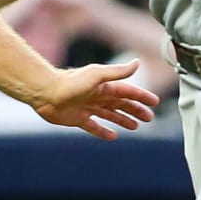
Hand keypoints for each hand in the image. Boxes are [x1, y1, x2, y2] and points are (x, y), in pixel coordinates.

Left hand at [32, 59, 159, 140]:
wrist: (45, 93)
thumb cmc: (70, 83)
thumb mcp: (97, 75)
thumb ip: (117, 72)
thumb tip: (137, 63)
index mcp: (104, 86)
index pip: (128, 92)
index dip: (141, 97)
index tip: (155, 103)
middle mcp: (97, 96)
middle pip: (121, 104)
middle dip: (136, 110)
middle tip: (149, 118)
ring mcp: (88, 107)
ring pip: (110, 115)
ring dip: (123, 119)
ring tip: (135, 127)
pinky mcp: (77, 119)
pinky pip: (94, 126)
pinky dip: (103, 131)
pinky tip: (113, 136)